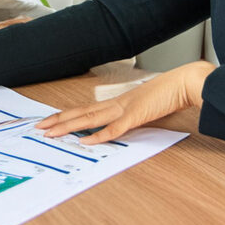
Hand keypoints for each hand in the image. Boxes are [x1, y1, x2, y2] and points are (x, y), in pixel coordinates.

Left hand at [35, 61, 216, 143]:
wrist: (186, 82)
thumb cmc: (170, 93)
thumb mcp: (147, 106)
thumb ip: (134, 116)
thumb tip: (123, 125)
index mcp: (118, 102)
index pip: (86, 109)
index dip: (66, 116)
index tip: (50, 121)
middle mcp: (116, 103)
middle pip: (81, 113)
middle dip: (58, 121)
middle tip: (39, 127)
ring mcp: (125, 109)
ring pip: (90, 119)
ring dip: (69, 127)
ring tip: (51, 133)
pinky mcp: (136, 116)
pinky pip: (114, 129)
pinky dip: (99, 136)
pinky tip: (86, 142)